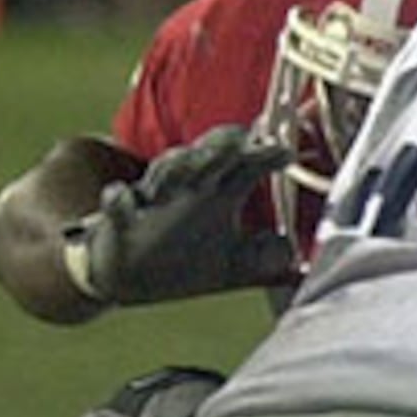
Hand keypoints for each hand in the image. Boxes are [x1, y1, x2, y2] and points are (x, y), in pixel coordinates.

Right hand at [58, 125, 299, 307]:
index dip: (263, 156)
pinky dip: (117, 202)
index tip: (287, 152)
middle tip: (242, 139)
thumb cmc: (184, 261)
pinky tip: (118, 196)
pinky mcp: (117, 223)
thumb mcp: (232, 266)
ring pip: (162, 174)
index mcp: (214, 196)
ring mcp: (151, 204)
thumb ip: (266, 258)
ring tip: (195, 158)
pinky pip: (115, 209)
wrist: (125, 277)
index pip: (243, 167)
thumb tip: (301, 261)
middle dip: (220, 147)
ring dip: (176, 164)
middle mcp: (185, 192)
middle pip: (204, 159)